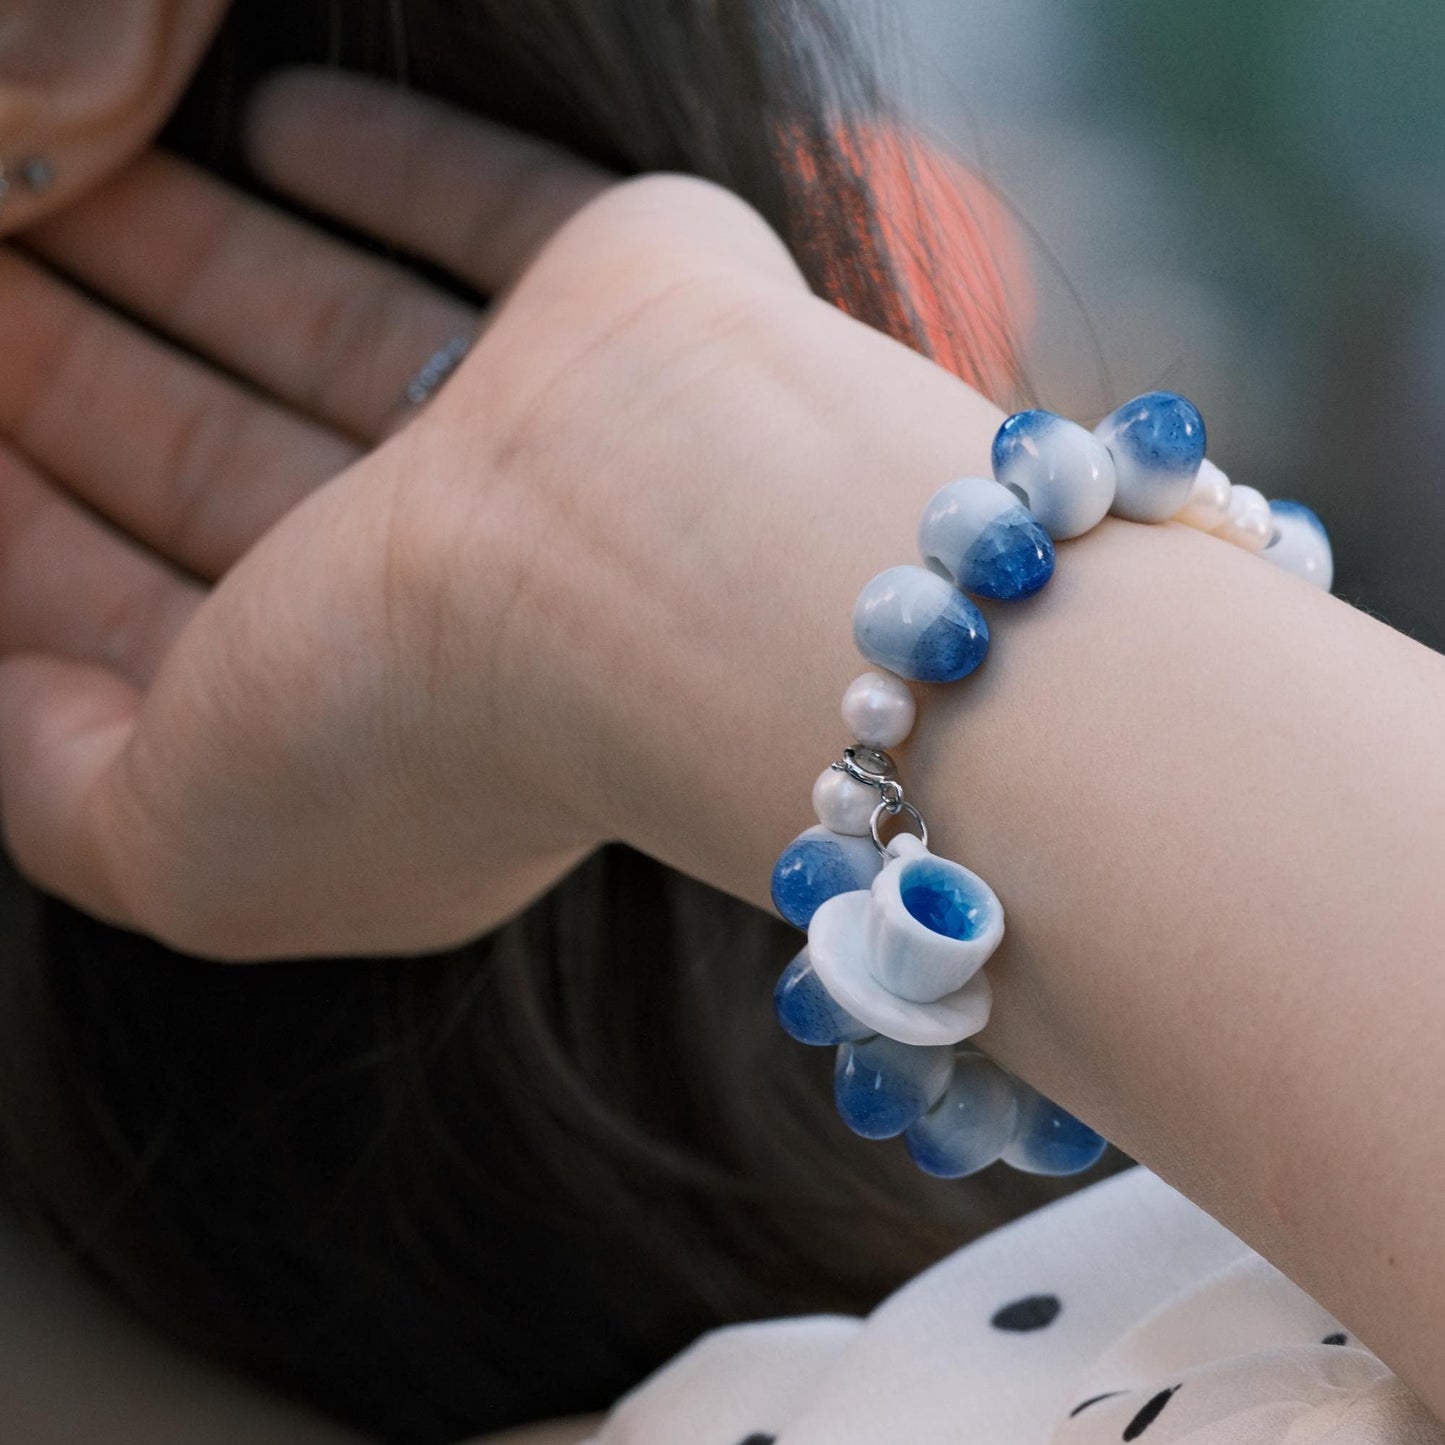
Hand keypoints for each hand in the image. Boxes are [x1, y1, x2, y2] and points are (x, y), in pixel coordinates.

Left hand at [0, 71, 1000, 958]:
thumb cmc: (406, 726)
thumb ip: (64, 796)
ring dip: (192, 253)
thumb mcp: (178, 852)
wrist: (649, 578)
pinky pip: (477, 206)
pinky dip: (383, 165)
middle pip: (233, 455)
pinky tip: (273, 124)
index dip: (39, 542)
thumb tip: (14, 689)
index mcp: (370, 714)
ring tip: (65, 176)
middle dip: (92, 378)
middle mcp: (466, 584)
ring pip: (332, 321)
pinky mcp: (626, 292)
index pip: (169, 611)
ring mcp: (551, 439)